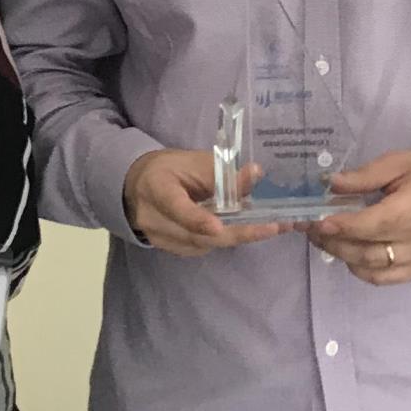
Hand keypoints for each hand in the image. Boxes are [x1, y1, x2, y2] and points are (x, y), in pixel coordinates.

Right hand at [122, 149, 282, 256]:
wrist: (137, 187)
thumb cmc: (168, 169)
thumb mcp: (192, 161)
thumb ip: (222, 172)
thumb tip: (256, 173)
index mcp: (156, 188)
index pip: (175, 207)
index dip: (196, 219)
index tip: (217, 226)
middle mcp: (153, 219)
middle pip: (196, 235)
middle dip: (238, 232)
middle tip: (273, 227)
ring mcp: (160, 238)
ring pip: (203, 244)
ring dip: (236, 235)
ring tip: (268, 225)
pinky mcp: (170, 249)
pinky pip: (202, 247)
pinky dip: (223, 238)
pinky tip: (241, 228)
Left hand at [309, 149, 410, 286]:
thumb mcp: (400, 161)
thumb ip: (365, 176)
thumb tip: (330, 184)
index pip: (374, 223)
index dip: (343, 226)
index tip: (318, 222)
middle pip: (368, 249)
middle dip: (334, 242)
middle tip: (313, 230)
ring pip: (373, 267)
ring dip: (343, 256)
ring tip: (326, 241)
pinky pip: (385, 278)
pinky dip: (363, 271)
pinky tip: (350, 256)